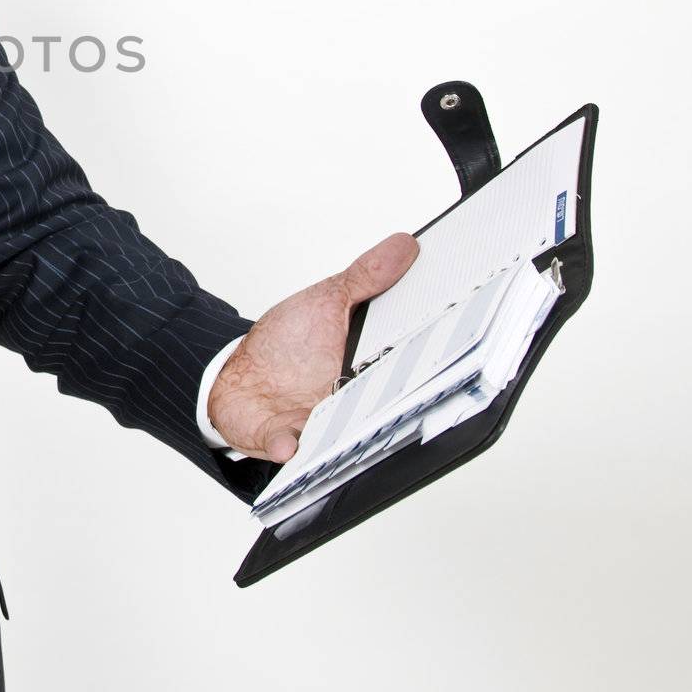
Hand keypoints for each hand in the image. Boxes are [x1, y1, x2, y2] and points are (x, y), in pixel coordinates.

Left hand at [206, 232, 419, 462]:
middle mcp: (350, 403)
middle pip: (382, 410)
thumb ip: (365, 278)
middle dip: (394, 406)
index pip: (408, 369)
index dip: (431, 367)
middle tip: (404, 396)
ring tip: (339, 422)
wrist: (238, 375)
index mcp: (368, 369)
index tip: (454, 358)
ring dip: (340, 433)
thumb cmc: (288, 344)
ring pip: (339, 438)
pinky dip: (286, 445)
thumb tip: (405, 243)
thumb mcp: (327, 300)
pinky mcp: (282, 440)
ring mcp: (317, 426)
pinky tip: (288, 443)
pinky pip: (287, 448)